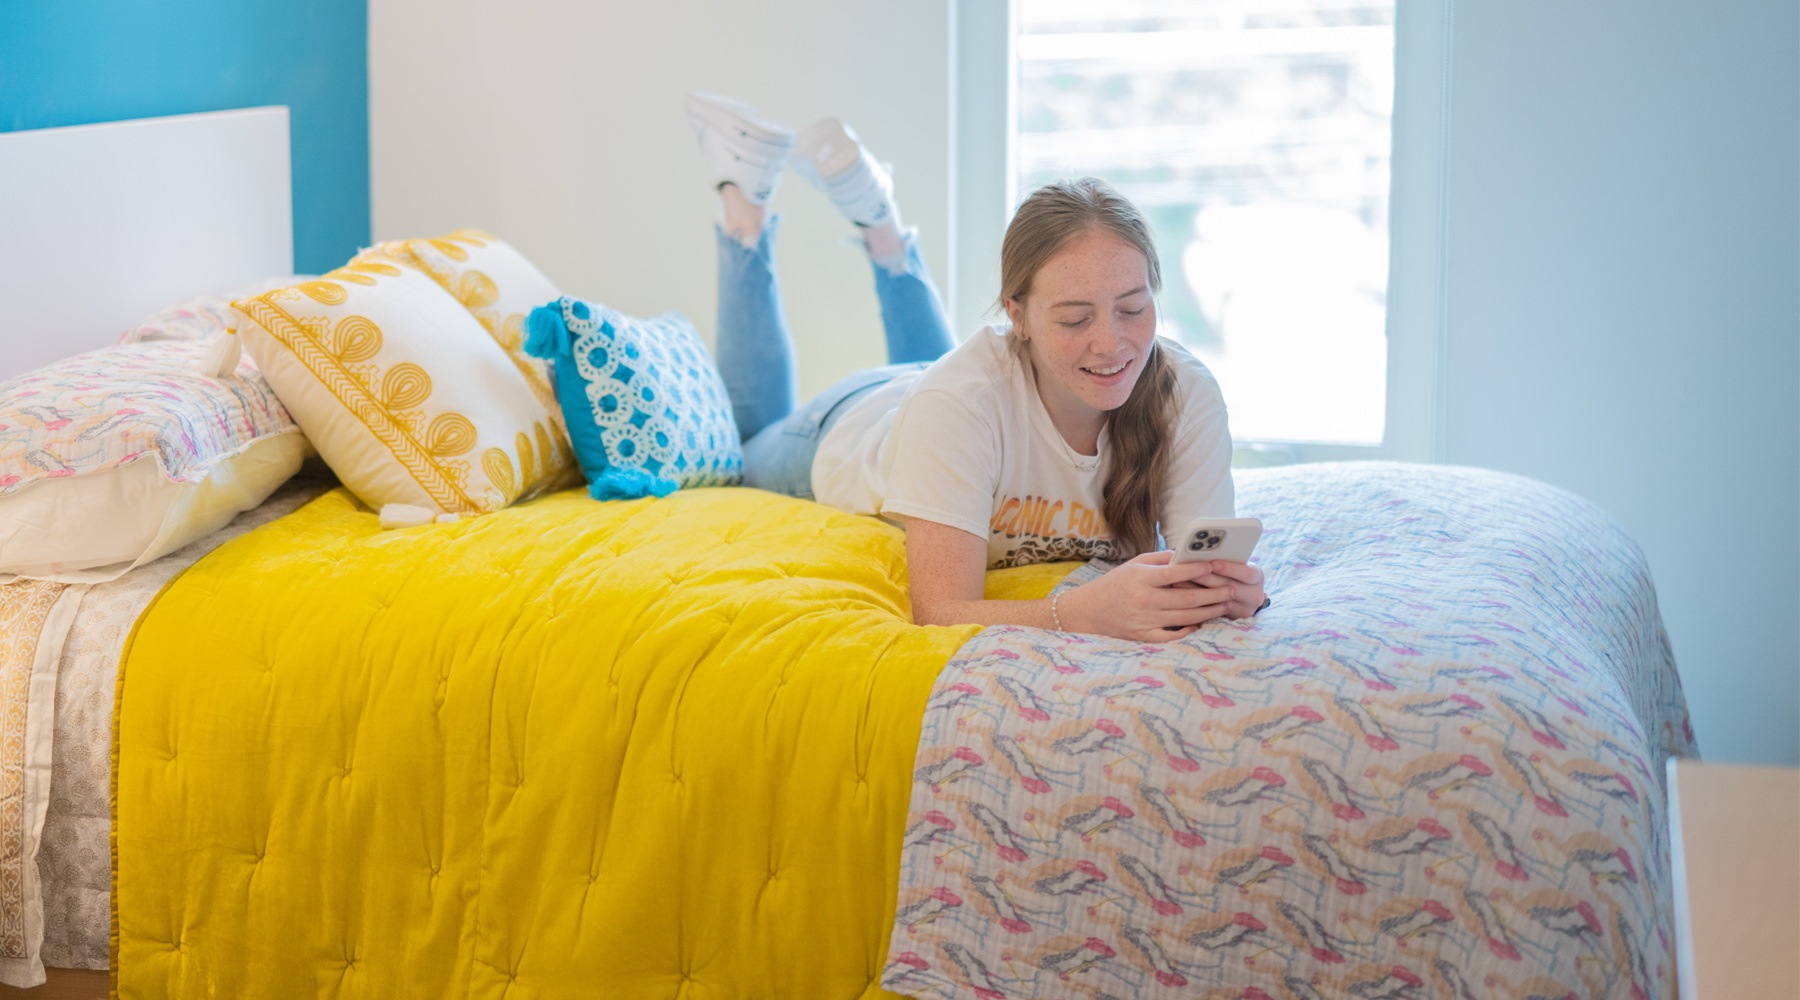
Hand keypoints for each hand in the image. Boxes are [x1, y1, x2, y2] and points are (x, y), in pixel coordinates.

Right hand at [1057, 551, 1232, 642]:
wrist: (1089, 611)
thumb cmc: (1114, 584)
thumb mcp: (1133, 564)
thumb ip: (1160, 560)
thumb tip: (1186, 556)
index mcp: (1142, 579)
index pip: (1175, 573)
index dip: (1197, 570)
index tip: (1214, 566)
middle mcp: (1145, 600)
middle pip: (1187, 599)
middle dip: (1213, 594)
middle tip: (1231, 589)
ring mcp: (1145, 620)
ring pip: (1185, 618)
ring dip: (1208, 612)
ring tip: (1224, 605)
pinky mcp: (1144, 636)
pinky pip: (1171, 636)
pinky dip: (1187, 631)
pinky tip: (1200, 624)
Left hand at [1186, 560, 1266, 619]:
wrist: (1243, 594)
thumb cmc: (1234, 571)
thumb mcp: (1236, 563)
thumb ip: (1225, 558)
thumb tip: (1202, 550)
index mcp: (1257, 577)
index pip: (1246, 573)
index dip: (1229, 569)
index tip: (1213, 563)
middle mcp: (1253, 596)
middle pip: (1230, 588)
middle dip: (1206, 578)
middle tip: (1187, 570)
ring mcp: (1243, 610)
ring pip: (1218, 601)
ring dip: (1196, 590)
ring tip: (1179, 580)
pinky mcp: (1231, 620)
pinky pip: (1211, 611)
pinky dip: (1195, 601)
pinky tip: (1181, 593)